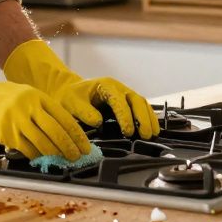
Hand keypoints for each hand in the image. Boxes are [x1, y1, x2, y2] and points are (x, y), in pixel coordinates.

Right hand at [0, 48, 89, 158]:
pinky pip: (28, 149)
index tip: (85, 145)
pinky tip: (43, 159)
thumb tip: (63, 129)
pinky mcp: (6, 134)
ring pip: (44, 143)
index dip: (77, 134)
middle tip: (78, 157)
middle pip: (57, 132)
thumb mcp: (23, 94)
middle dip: (71, 147)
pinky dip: (38, 156)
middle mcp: (28, 107)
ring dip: (56, 155)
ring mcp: (17, 121)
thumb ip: (41, 108)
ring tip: (64, 161)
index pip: (64, 117)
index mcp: (36, 96)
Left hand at [2, 39, 158, 139]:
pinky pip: (141, 108)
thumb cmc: (70, 97)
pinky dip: (148, 118)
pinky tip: (151, 130)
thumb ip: (83, 111)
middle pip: (136, 100)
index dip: (125, 116)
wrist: (69, 92)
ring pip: (142, 103)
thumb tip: (98, 121)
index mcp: (105, 85)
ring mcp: (124, 93)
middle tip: (144, 135)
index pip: (119, 99)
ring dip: (149, 119)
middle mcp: (118, 87)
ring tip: (151, 135)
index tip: (127, 131)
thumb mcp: (71, 102)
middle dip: (142, 118)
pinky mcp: (127, 102)